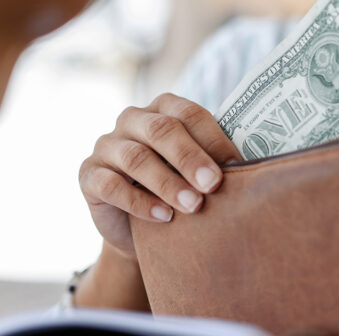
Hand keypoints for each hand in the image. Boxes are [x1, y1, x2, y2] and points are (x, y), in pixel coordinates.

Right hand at [79, 93, 240, 256]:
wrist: (140, 231)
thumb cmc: (179, 189)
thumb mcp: (196, 172)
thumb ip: (214, 161)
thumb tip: (250, 166)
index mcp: (164, 108)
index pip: (189, 113)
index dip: (213, 138)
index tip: (236, 165)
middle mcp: (132, 120)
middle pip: (162, 130)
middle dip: (191, 158)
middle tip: (213, 185)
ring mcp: (106, 145)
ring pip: (136, 158)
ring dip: (168, 183)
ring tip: (193, 206)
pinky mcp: (88, 174)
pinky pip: (111, 185)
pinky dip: (140, 203)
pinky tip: (164, 217)